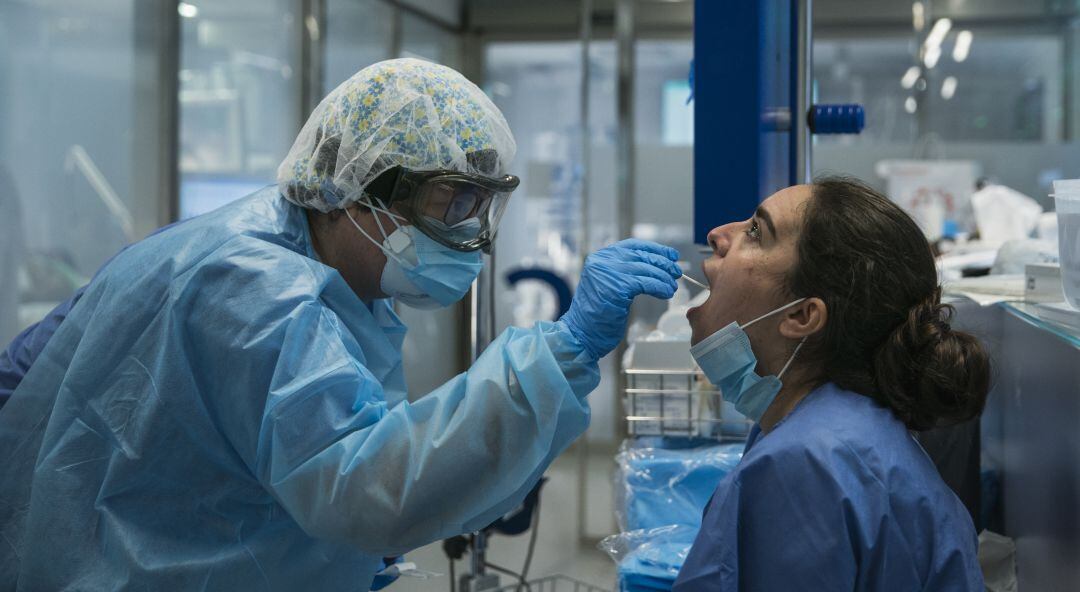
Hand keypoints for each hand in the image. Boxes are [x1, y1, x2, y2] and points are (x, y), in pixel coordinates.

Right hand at [561, 239, 680, 359]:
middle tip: (677, 272)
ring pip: (646, 270)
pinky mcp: (616, 288)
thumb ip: (625, 271)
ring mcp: (608, 273)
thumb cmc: (598, 314)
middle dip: (663, 263)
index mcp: (600, 257)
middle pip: (641, 256)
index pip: (633, 246)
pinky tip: (666, 293)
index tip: (671, 255)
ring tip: (672, 286)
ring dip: (664, 278)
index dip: (655, 249)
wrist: (582, 333)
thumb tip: (656, 265)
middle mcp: (602, 261)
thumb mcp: (609, 284)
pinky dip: (659, 287)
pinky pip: (646, 283)